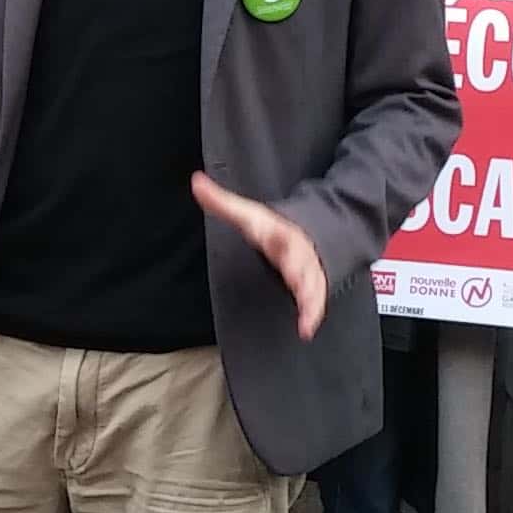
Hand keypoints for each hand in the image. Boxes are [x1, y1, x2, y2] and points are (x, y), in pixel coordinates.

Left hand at [191, 172, 327, 338]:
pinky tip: (305, 330)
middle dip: (302, 276)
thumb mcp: (248, 215)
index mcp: (281, 233)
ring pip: (314, 285)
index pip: (281, 233)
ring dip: (311, 302)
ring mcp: (309, 271)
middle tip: (301, 289)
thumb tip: (195, 181)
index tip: (277, 237)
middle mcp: (298, 253)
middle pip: (302, 264)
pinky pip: (316, 301)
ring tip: (306, 322)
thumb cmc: (273, 228)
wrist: (312, 234)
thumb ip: (221, 202)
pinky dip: (313, 314)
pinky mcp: (314, 286)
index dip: (281, 235)